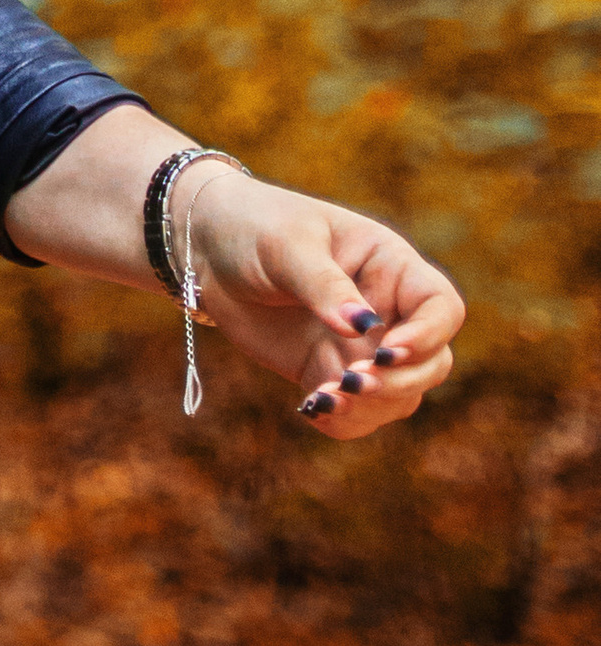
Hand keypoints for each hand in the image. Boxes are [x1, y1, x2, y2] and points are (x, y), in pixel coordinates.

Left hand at [177, 165, 463, 437]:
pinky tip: (310, 407)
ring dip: (372, 407)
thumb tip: (362, 327)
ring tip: (323, 398)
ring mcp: (359, 345)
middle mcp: (386, 309)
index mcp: (389, 265)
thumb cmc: (253, 225)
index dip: (428, 336)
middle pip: (432, 362)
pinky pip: (356, 411)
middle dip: (400, 381)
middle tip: (349, 380)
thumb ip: (324, 284)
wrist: (204, 247)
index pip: (441, 307)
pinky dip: (343, 420)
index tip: (385, 351)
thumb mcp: (287, 245)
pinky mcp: (327, 370)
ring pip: (400, 395)